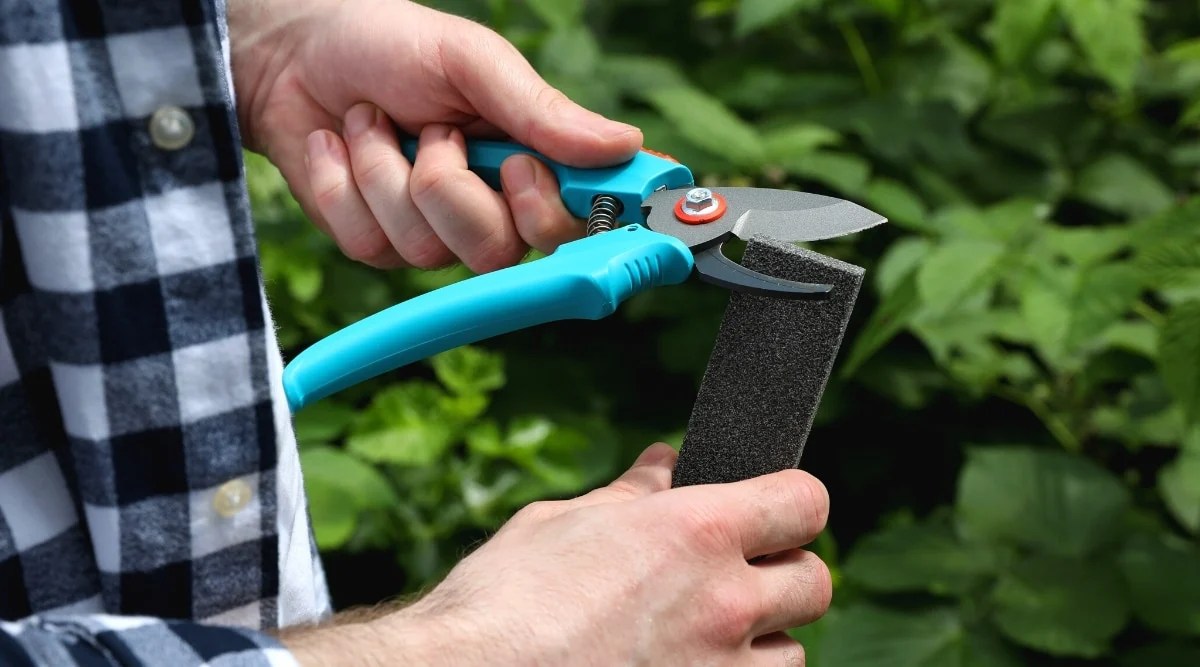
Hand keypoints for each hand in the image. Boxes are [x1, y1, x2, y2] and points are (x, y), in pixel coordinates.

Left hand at [228, 0, 641, 271]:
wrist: (296, 54)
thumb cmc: (395, 46)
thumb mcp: (472, 61)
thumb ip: (542, 110)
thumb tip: (626, 146)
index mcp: (534, 161)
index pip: (575, 224)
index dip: (554, 213)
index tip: (522, 168)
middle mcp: (493, 208)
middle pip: (499, 252)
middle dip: (450, 186)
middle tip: (436, 132)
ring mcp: (434, 235)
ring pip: (425, 248)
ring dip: (384, 171)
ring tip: (373, 121)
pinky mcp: (378, 247)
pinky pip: (370, 246)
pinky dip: (342, 184)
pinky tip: (336, 146)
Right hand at [283, 444, 831, 665]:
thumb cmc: (503, 599)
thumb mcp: (563, 521)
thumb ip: (632, 495)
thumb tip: (667, 464)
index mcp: (697, 532)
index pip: (805, 500)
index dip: (790, 501)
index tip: (771, 510)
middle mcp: (724, 603)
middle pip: (815, 582)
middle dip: (782, 574)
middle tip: (733, 577)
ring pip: (791, 655)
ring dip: (760, 642)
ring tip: (700, 638)